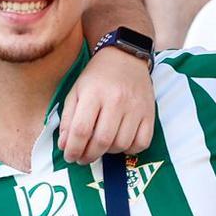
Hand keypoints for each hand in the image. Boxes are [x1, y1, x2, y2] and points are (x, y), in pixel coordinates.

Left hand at [58, 41, 156, 162]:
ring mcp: (136, 107)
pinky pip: (142, 142)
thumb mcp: (76, 92)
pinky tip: (120, 143)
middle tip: (83, 158)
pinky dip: (129, 149)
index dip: (73, 149)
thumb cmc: (96, 77)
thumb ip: (68, 119)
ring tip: (100, 147)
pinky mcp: (150, 112)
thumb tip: (65, 146)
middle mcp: (116, 100)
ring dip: (107, 152)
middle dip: (89, 156)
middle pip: (101, 140)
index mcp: (93, 93)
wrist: (125, 57)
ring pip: (121, 144)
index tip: (70, 157)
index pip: (81, 130)